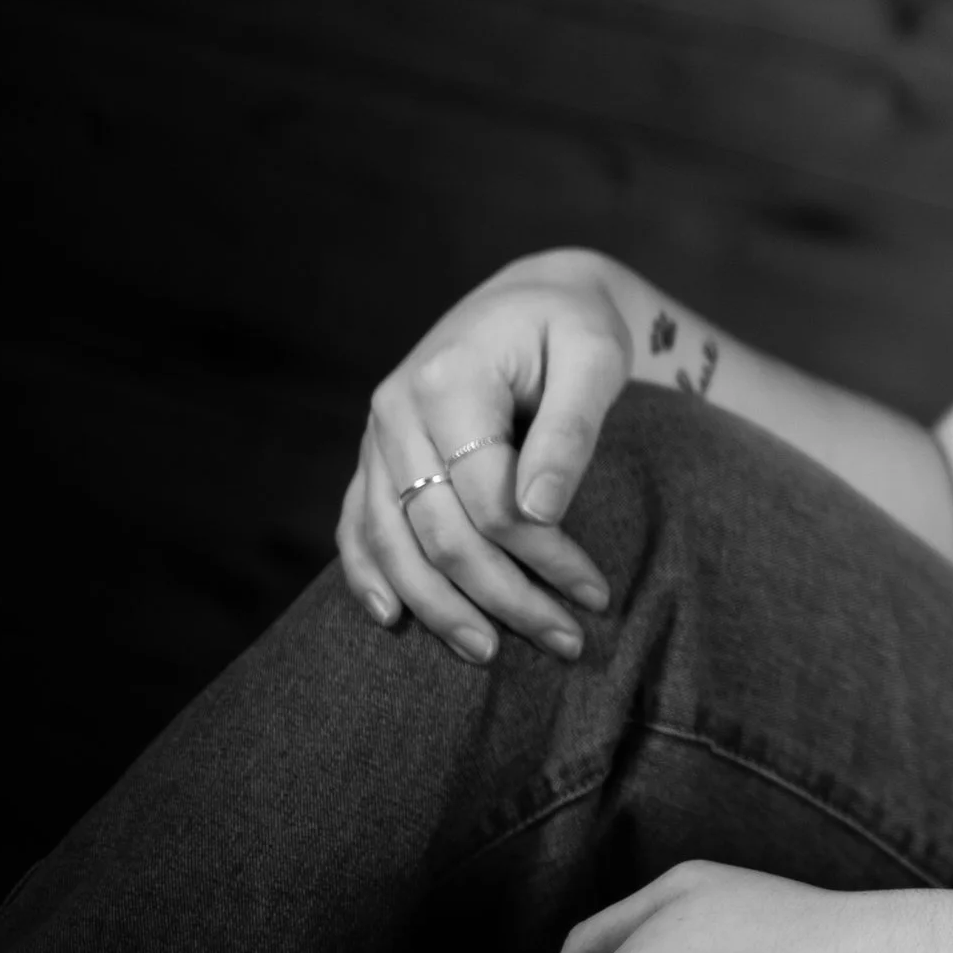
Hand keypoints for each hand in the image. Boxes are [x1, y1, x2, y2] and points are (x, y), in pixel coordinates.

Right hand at [336, 251, 629, 663]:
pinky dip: (369, 575)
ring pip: (394, 541)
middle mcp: (397, 408)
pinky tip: (393, 620)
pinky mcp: (374, 453)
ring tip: (490, 653)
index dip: (544, 554)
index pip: (490, 496)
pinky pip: (356, 524)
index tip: (595, 593)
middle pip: (440, 530)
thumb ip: (571, 429)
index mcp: (450, 378)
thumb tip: (540, 513)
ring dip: (440, 606)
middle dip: (502, 595)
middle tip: (565, 642)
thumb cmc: (575, 327)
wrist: (534, 299)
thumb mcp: (596, 356)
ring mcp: (376, 433)